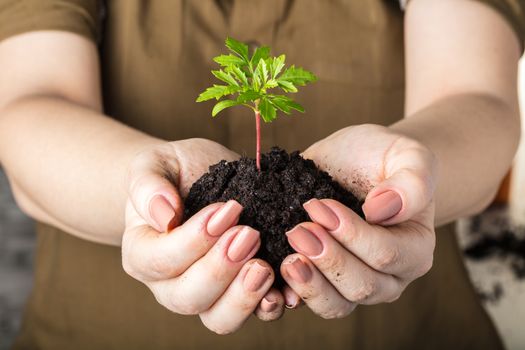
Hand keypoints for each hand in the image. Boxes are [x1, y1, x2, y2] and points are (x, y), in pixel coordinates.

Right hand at [121, 138, 283, 333]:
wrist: (202, 177)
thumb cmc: (176, 171)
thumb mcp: (155, 163)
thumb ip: (148, 185)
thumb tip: (164, 215)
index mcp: (143, 254)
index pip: (160, 262)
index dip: (193, 241)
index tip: (225, 211)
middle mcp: (171, 283)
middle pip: (189, 297)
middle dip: (221, 269)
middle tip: (249, 234)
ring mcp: (208, 293)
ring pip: (219, 318)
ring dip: (244, 296)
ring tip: (264, 266)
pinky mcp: (241, 292)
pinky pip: (255, 313)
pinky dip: (271, 304)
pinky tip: (286, 288)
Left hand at [279, 124, 435, 317]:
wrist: (353, 162)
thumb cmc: (382, 158)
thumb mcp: (408, 155)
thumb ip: (411, 182)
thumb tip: (381, 210)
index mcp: (414, 250)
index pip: (386, 255)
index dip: (351, 234)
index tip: (319, 206)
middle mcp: (388, 277)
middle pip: (360, 286)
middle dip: (327, 260)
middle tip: (298, 230)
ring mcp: (353, 285)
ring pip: (335, 305)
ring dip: (309, 284)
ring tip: (287, 259)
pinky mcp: (322, 283)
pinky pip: (308, 302)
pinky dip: (289, 296)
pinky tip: (272, 278)